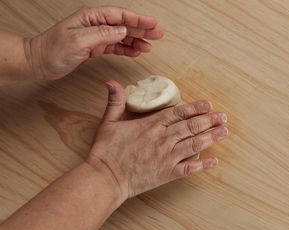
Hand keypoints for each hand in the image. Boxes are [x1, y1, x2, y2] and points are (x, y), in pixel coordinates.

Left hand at [25, 6, 163, 79]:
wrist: (39, 62)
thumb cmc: (52, 49)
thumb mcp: (79, 41)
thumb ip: (102, 35)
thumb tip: (122, 31)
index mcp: (91, 17)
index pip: (119, 16)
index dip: (138, 19)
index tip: (152, 23)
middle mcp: (95, 25)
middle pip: (124, 25)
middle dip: (142, 30)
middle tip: (157, 34)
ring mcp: (95, 36)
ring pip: (121, 37)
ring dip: (136, 42)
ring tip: (149, 47)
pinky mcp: (94, 48)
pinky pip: (115, 47)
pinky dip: (126, 50)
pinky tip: (135, 52)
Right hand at [87, 81, 227, 199]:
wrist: (105, 179)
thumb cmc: (106, 152)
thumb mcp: (108, 123)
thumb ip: (115, 102)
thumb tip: (112, 82)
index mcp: (151, 125)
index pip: (178, 112)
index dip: (195, 108)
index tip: (208, 104)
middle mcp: (163, 139)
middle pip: (191, 127)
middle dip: (209, 120)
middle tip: (223, 117)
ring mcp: (167, 157)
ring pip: (194, 144)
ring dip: (211, 137)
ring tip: (224, 132)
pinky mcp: (167, 173)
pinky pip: (190, 169)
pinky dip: (203, 165)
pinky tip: (215, 160)